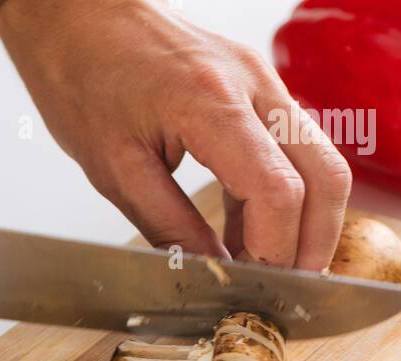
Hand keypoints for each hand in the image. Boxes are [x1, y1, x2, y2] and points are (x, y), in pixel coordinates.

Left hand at [0, 0, 350, 269]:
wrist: (75, 16)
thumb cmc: (83, 79)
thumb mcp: (116, 172)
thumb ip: (170, 229)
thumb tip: (213, 276)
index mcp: (211, 104)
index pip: (278, 191)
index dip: (275, 252)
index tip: (255, 291)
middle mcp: (252, 85)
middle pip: (326, 176)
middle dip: (315, 244)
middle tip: (285, 293)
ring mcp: (261, 83)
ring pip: (319, 163)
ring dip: (301, 225)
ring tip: (259, 271)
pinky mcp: (256, 90)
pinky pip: (291, 152)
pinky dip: (279, 201)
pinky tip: (245, 237)